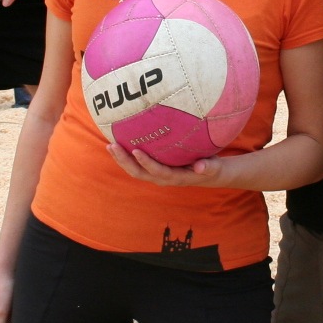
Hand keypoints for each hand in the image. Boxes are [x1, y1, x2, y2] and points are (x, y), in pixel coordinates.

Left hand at [105, 143, 224, 186]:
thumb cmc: (210, 167)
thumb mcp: (213, 167)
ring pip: (134, 170)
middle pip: (138, 173)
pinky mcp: (153, 170)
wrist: (208, 174)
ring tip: (109, 145)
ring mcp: (156, 175)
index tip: (136, 150)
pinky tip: (117, 144)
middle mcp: (162, 178)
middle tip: (113, 146)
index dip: (146, 163)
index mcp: (175, 177)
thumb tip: (202, 166)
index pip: (157, 171)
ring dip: (120, 160)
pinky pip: (136, 166)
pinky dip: (125, 157)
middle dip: (124, 161)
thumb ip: (208, 167)